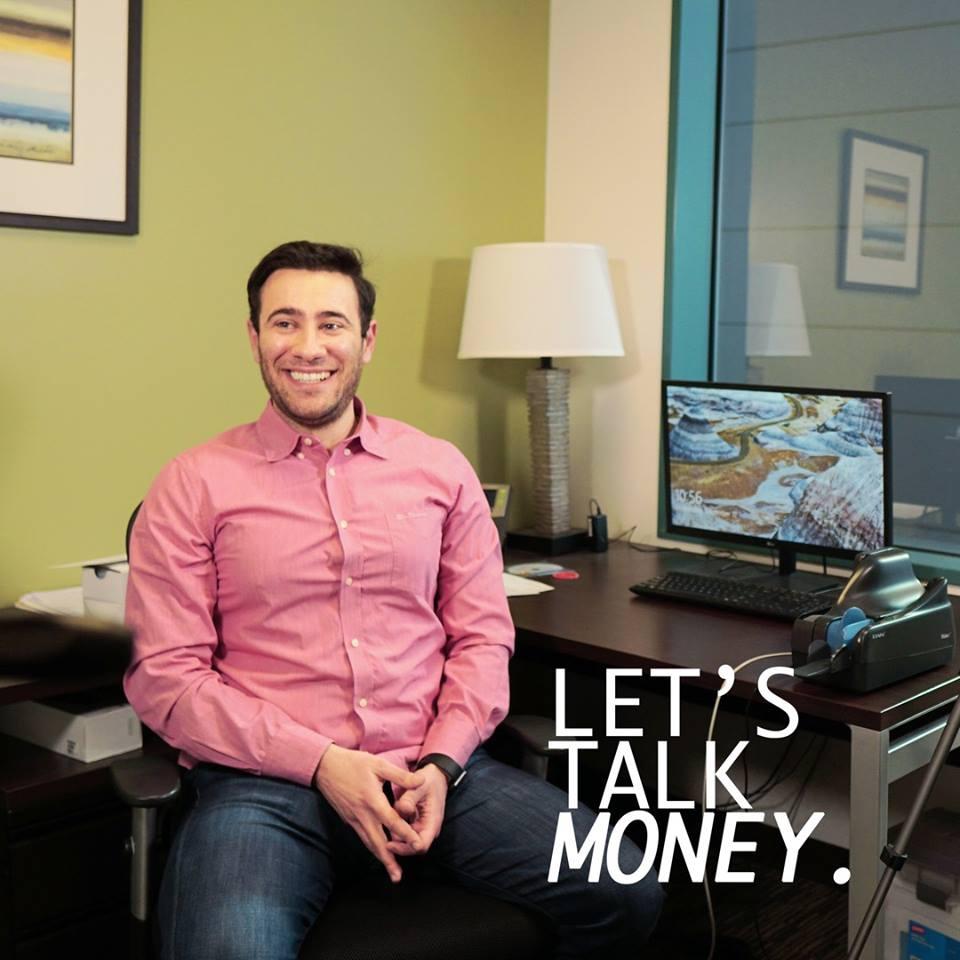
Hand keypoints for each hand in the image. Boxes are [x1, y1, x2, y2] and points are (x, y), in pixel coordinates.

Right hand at [313, 745, 424, 881]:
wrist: (324, 767)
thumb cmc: (353, 763)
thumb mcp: (378, 764)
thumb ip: (400, 775)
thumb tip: (421, 780)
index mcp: (372, 800)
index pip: (392, 822)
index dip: (406, 834)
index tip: (417, 845)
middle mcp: (362, 814)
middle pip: (377, 842)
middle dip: (389, 860)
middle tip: (398, 877)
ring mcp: (353, 819)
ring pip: (369, 843)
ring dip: (381, 858)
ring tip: (392, 872)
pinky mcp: (348, 819)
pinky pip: (362, 837)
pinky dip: (372, 847)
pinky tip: (379, 852)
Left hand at [387, 763, 448, 856]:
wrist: (436, 775)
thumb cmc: (429, 780)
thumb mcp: (420, 786)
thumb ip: (410, 798)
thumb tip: (402, 809)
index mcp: (432, 821)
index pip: (421, 845)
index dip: (406, 848)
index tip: (390, 844)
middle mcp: (428, 828)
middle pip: (413, 847)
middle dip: (398, 846)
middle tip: (382, 842)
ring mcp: (422, 826)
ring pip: (408, 841)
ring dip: (396, 839)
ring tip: (381, 834)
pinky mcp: (415, 822)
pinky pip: (406, 832)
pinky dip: (396, 831)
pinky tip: (385, 825)